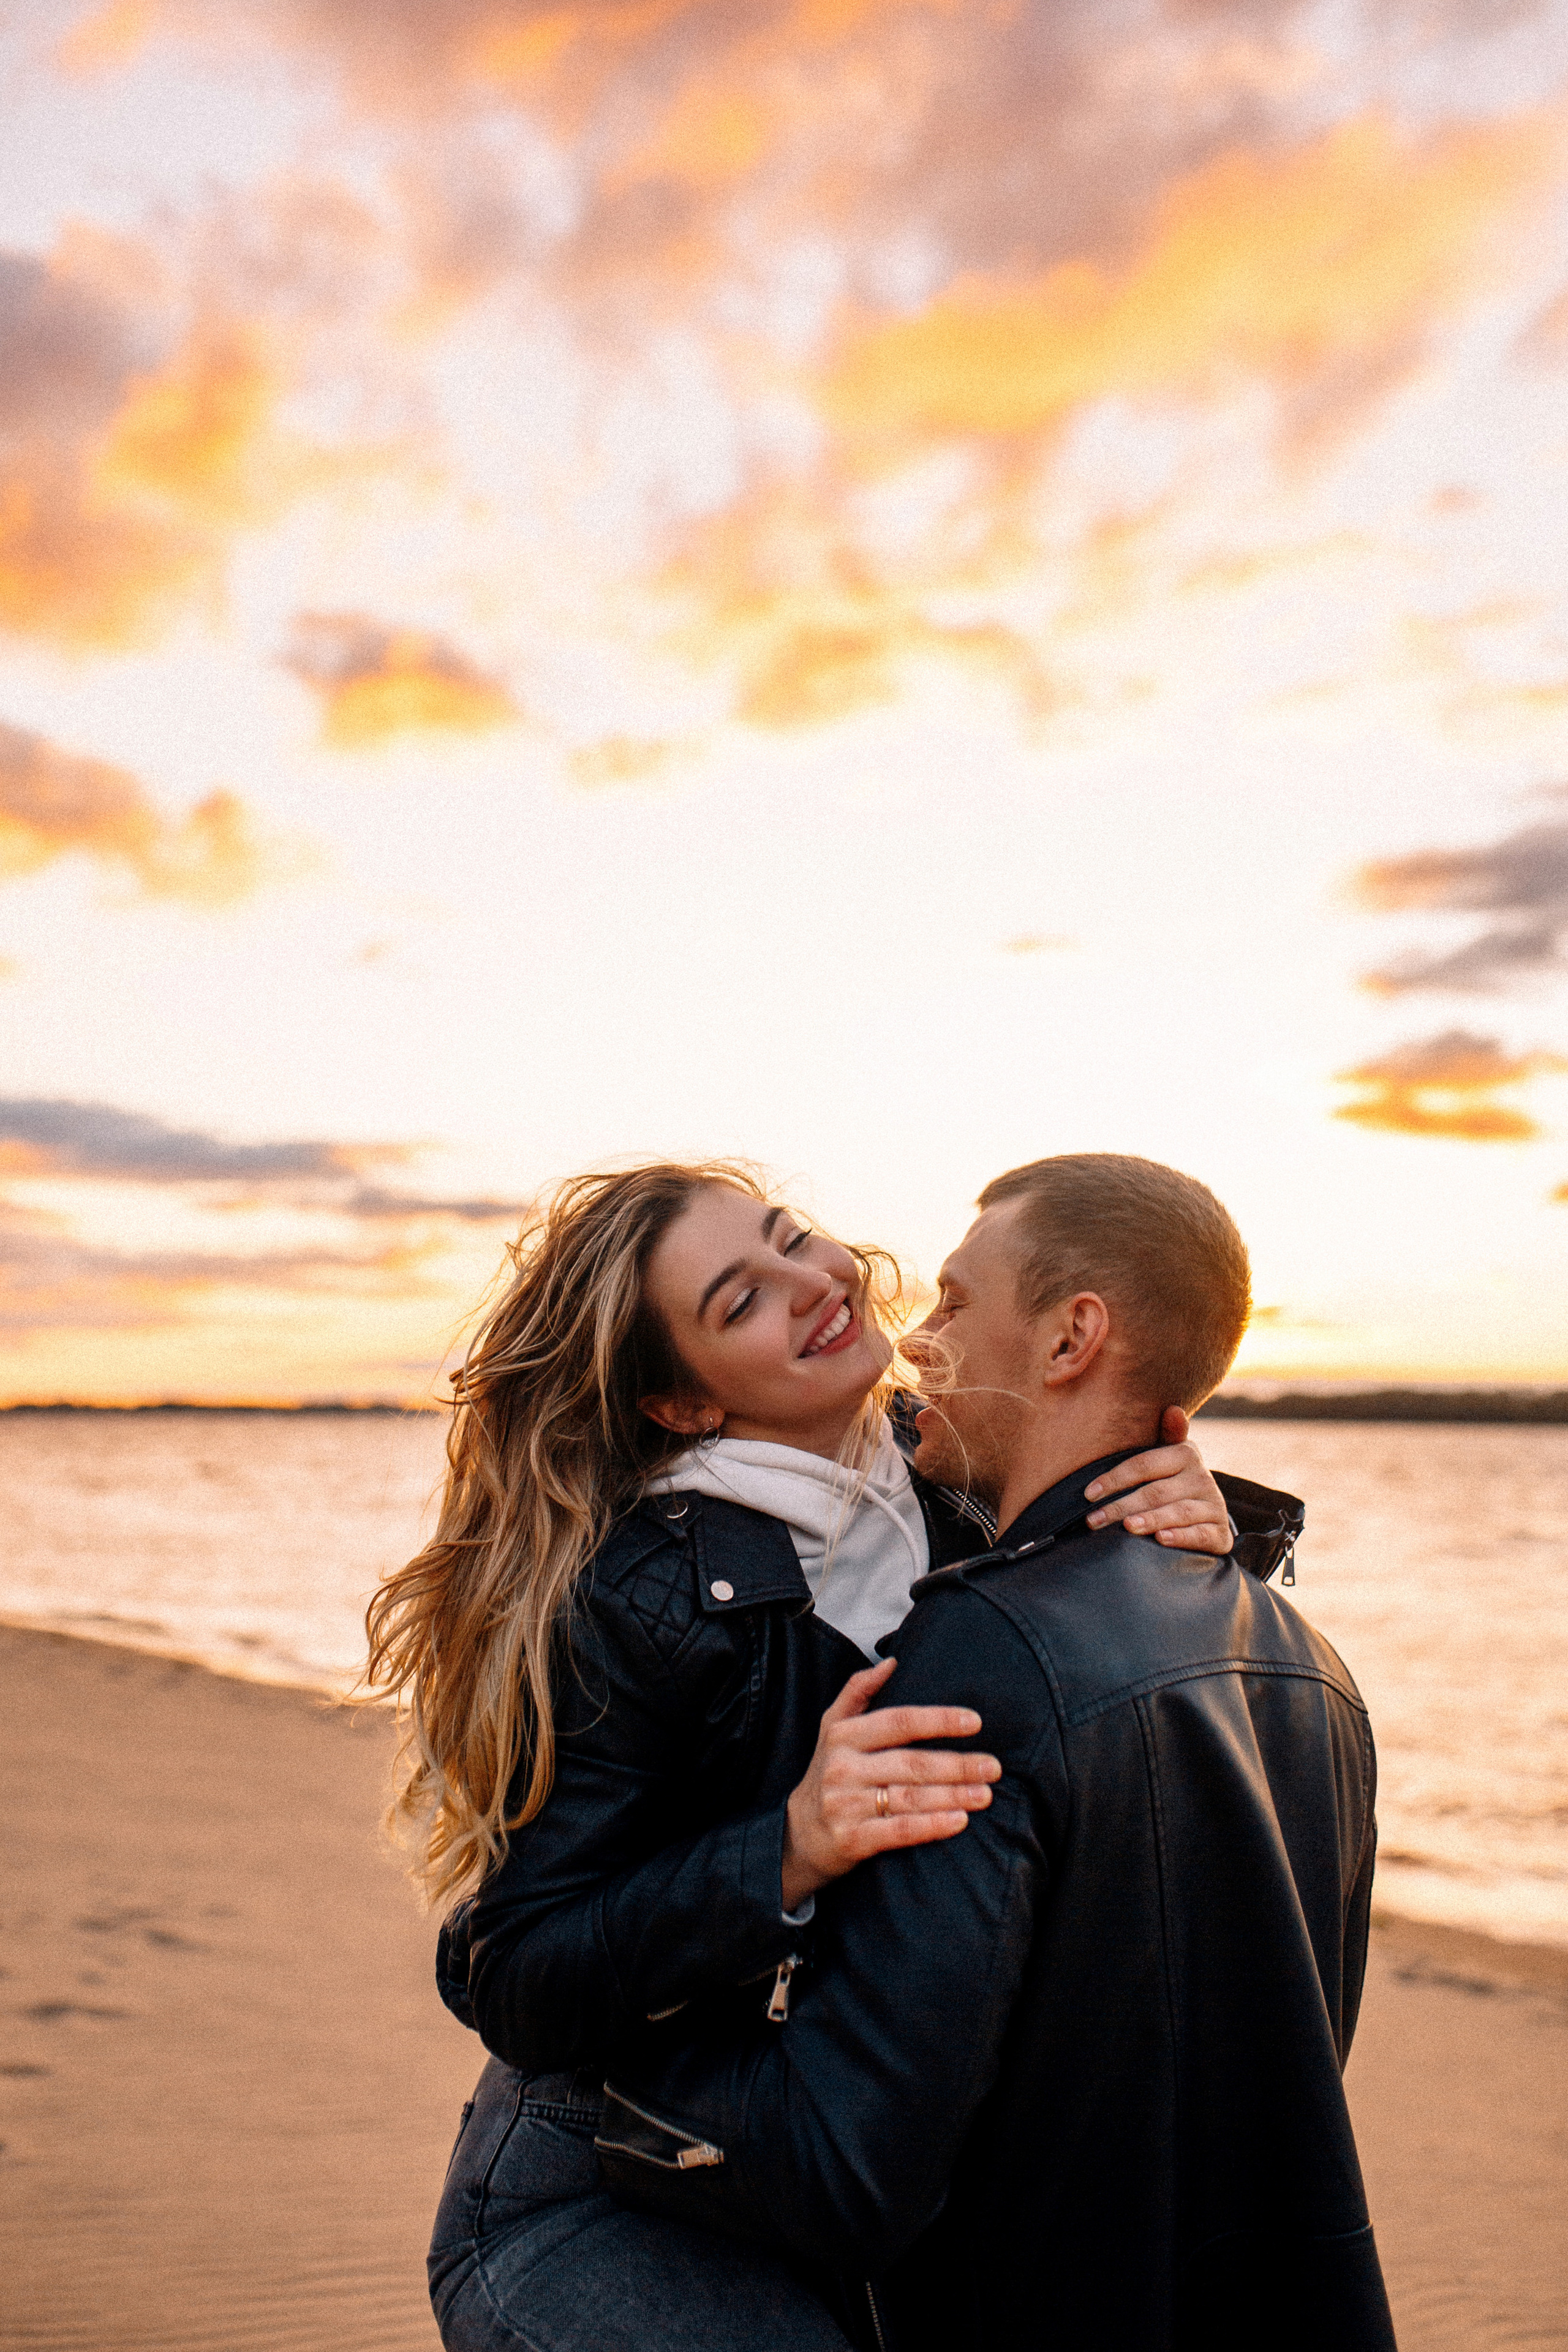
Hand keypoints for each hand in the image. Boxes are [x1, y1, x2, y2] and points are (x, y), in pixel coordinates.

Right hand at [781, 1660, 1000, 1911]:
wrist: (798, 1835)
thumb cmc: (827, 1774)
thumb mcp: (832, 1728)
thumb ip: (858, 1691)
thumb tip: (892, 1662)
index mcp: (843, 1735)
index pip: (898, 1721)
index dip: (938, 1720)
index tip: (975, 1722)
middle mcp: (842, 1768)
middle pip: (910, 1763)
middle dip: (957, 1765)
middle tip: (993, 1766)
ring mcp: (845, 1805)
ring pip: (909, 1798)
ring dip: (952, 1796)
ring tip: (985, 1794)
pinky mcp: (851, 1840)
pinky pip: (899, 1831)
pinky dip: (931, 1826)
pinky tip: (959, 1822)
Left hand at [1082, 1407, 1230, 1554]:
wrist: (1208, 1516)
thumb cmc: (1174, 1482)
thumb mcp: (1167, 1458)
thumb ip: (1165, 1435)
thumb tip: (1173, 1409)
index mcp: (1186, 1454)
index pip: (1144, 1464)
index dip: (1115, 1478)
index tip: (1089, 1494)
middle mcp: (1202, 1479)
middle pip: (1156, 1492)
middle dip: (1121, 1506)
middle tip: (1094, 1520)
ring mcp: (1213, 1507)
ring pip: (1179, 1512)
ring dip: (1151, 1519)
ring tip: (1128, 1526)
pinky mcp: (1219, 1534)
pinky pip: (1200, 1535)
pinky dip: (1180, 1537)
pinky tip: (1161, 1539)